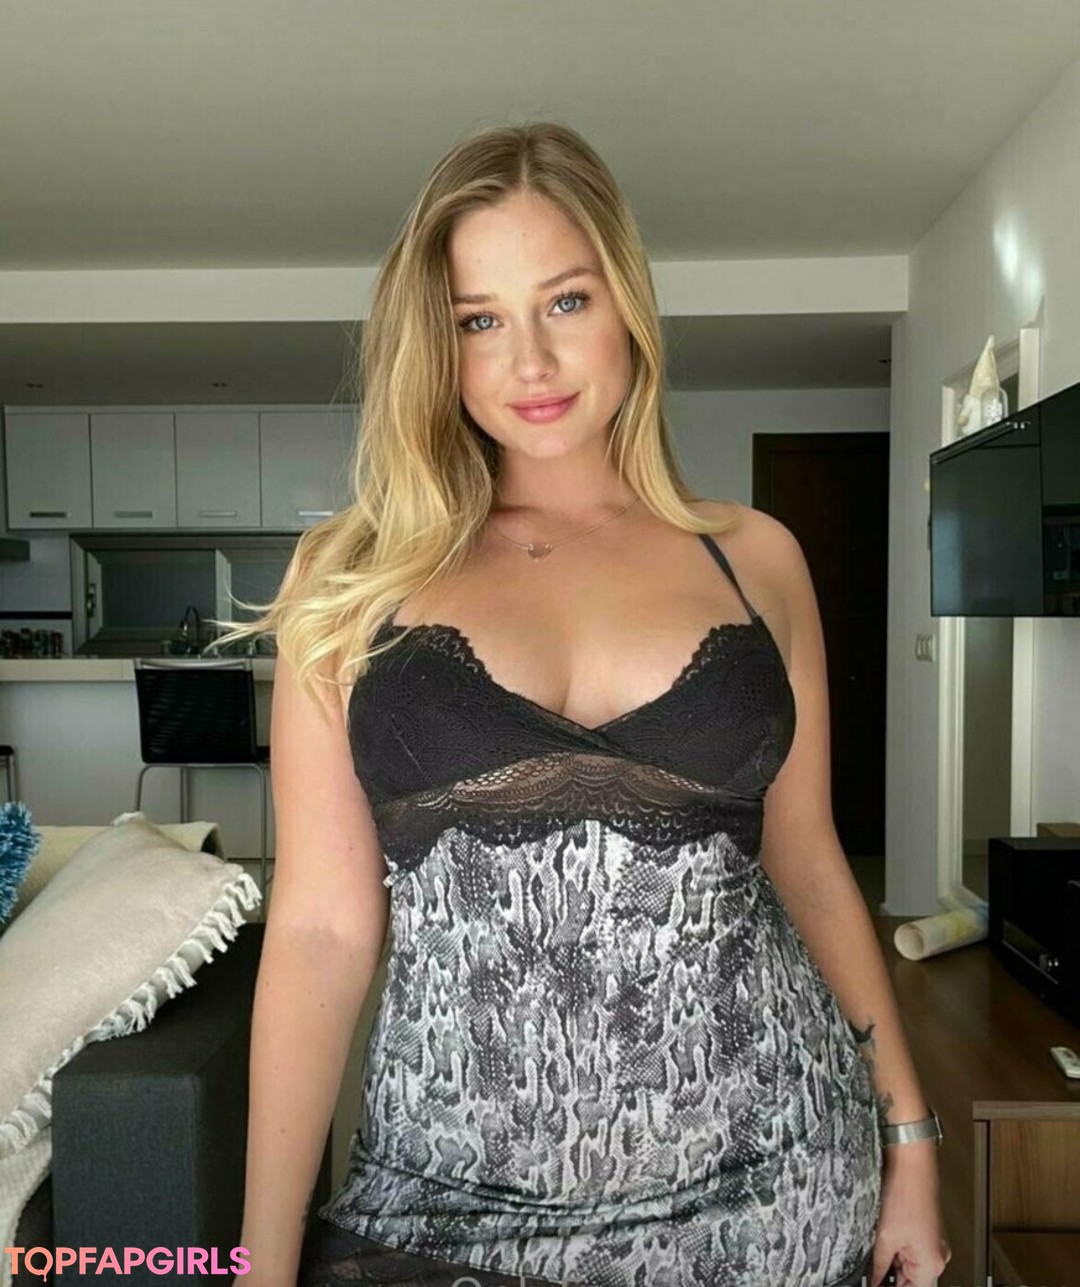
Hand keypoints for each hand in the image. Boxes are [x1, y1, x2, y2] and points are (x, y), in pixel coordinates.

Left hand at [869, 1143, 951, 1286]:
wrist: (912, 1166)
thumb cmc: (905, 1195)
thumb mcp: (885, 1237)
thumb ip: (879, 1265)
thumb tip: (874, 1280)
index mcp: (931, 1263)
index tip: (877, 1283)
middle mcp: (938, 1256)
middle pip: (912, 1278)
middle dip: (892, 1274)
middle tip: (874, 1268)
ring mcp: (934, 1243)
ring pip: (911, 1263)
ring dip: (894, 1259)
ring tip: (880, 1245)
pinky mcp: (927, 1231)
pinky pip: (912, 1248)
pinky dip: (899, 1247)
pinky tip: (886, 1237)